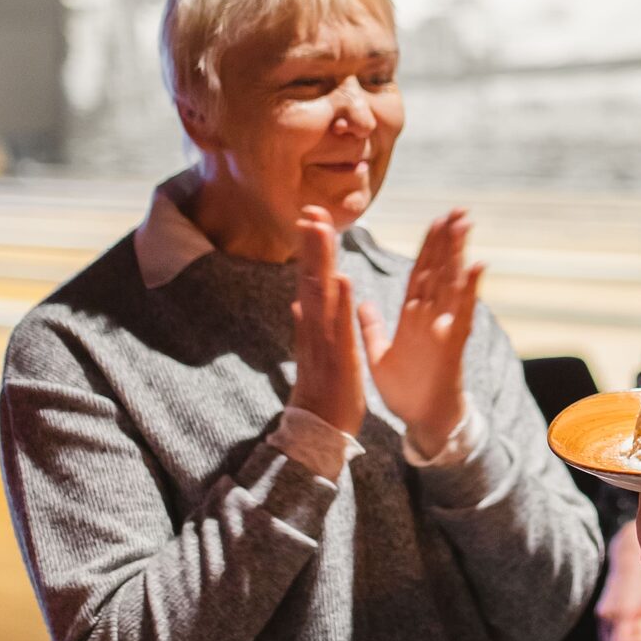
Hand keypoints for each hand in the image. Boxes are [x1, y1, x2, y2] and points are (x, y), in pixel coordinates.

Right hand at [290, 210, 364, 435]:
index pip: (311, 279)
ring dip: (322, 262)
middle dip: (312, 244)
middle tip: (310, 209)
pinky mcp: (340, 358)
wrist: (320, 432)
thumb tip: (297, 302)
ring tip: (320, 230)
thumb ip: (305, 326)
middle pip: (312, 278)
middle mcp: (315, 328)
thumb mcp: (313, 353)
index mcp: (313, 325)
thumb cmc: (322, 392)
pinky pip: (341, 327)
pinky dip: (342, 303)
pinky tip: (344, 280)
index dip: (312, 248)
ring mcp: (325, 342)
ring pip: (322, 295)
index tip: (312, 216)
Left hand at [357, 209, 483, 455]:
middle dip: (447, 241)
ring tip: (464, 226)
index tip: (436, 221)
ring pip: (451, 284)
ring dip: (458, 255)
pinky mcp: (452, 344)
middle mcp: (430, 318)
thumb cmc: (406, 392)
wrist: (423, 423)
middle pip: (439, 271)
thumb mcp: (379, 355)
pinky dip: (469, 290)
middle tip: (457, 210)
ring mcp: (444, 329)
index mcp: (412, 318)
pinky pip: (461, 313)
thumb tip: (363, 301)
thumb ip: (372, 327)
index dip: (427, 248)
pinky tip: (477, 267)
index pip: (420, 274)